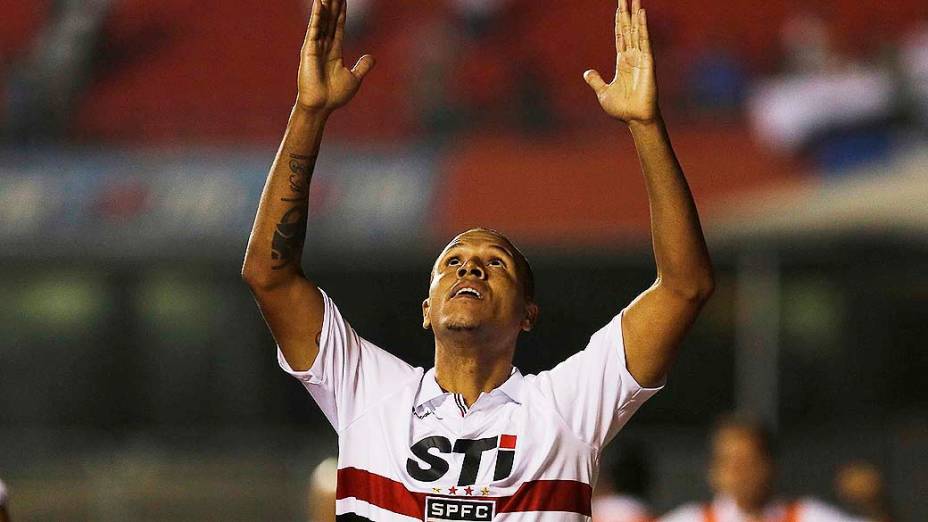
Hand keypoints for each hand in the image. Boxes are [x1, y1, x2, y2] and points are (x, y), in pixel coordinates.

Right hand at [296, 0, 374, 113]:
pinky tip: (319, 3)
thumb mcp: (354, 78)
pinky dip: (316, 16)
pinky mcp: (309, 50)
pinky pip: (314, 29)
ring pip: (321, 21)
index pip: (339, 26)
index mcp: (334, 52)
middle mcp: (324, 46)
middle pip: (330, 20)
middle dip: (333, 4)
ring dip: (324, 5)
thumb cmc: (335, 95)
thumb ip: (362, 66)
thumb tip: (372, 57)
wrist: (322, 106)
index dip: (341, 13)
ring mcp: (315, 47)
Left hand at [583, 0, 657, 123]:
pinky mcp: (647, 61)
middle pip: (628, 29)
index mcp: (622, 62)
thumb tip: (587, 73)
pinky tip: (641, 13)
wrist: (634, 118)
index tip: (619, 7)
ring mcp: (640, 57)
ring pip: (636, 30)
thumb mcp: (603, 92)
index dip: (618, 22)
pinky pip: (644, 40)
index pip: (620, 36)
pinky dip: (642, 26)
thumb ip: (596, 80)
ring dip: (635, 14)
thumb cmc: (622, 108)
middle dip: (626, 12)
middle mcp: (632, 56)